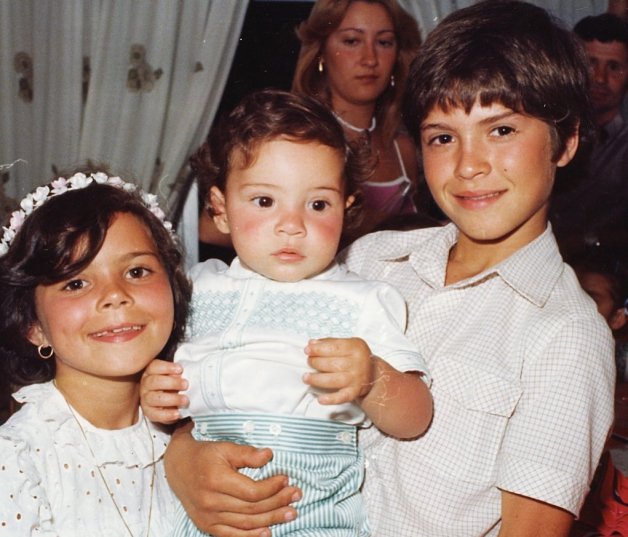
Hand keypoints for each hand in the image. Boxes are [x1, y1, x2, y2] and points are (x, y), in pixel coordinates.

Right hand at [140, 359, 188, 423]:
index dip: (167, 367)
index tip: (180, 370)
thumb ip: (176, 374)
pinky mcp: (148, 412)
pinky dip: (167, 414)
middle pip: (154, 382)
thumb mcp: (173, 376)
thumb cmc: (171, 385)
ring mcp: (145, 399)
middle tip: (186, 385)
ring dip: (172, 399)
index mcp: (150, 372)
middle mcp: (145, 385)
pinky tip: (177, 413)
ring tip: (185, 400)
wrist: (168, 402)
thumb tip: (181, 375)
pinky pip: (155, 414)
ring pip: (154, 398)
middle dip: (172, 383)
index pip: (154, 367)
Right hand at [165, 423, 301, 536]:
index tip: (286, 479)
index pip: (252, 492)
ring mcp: (208, 517)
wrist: (177, 467)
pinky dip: (252, 536)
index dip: (273, 488)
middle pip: (252, 509)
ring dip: (271, 520)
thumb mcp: (225, 447)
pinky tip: (269, 532)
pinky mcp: (206, 525)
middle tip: (296, 496)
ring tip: (290, 513)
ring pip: (245, 524)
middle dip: (278, 503)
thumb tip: (269, 455)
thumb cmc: (205, 455)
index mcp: (216, 481)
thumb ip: (247, 453)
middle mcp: (211, 502)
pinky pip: (232, 536)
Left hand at [303, 338, 373, 404]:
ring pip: (333, 380)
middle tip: (309, 361)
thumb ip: (330, 342)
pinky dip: (331, 399)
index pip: (333, 347)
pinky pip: (342, 397)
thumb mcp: (348, 344)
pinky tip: (320, 399)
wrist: (373, 373)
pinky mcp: (355, 392)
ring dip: (316, 379)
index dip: (318, 349)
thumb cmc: (357, 357)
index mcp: (356, 348)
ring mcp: (356, 378)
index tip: (307, 350)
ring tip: (306, 377)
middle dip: (316, 362)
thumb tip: (312, 343)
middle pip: (332, 363)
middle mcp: (358, 363)